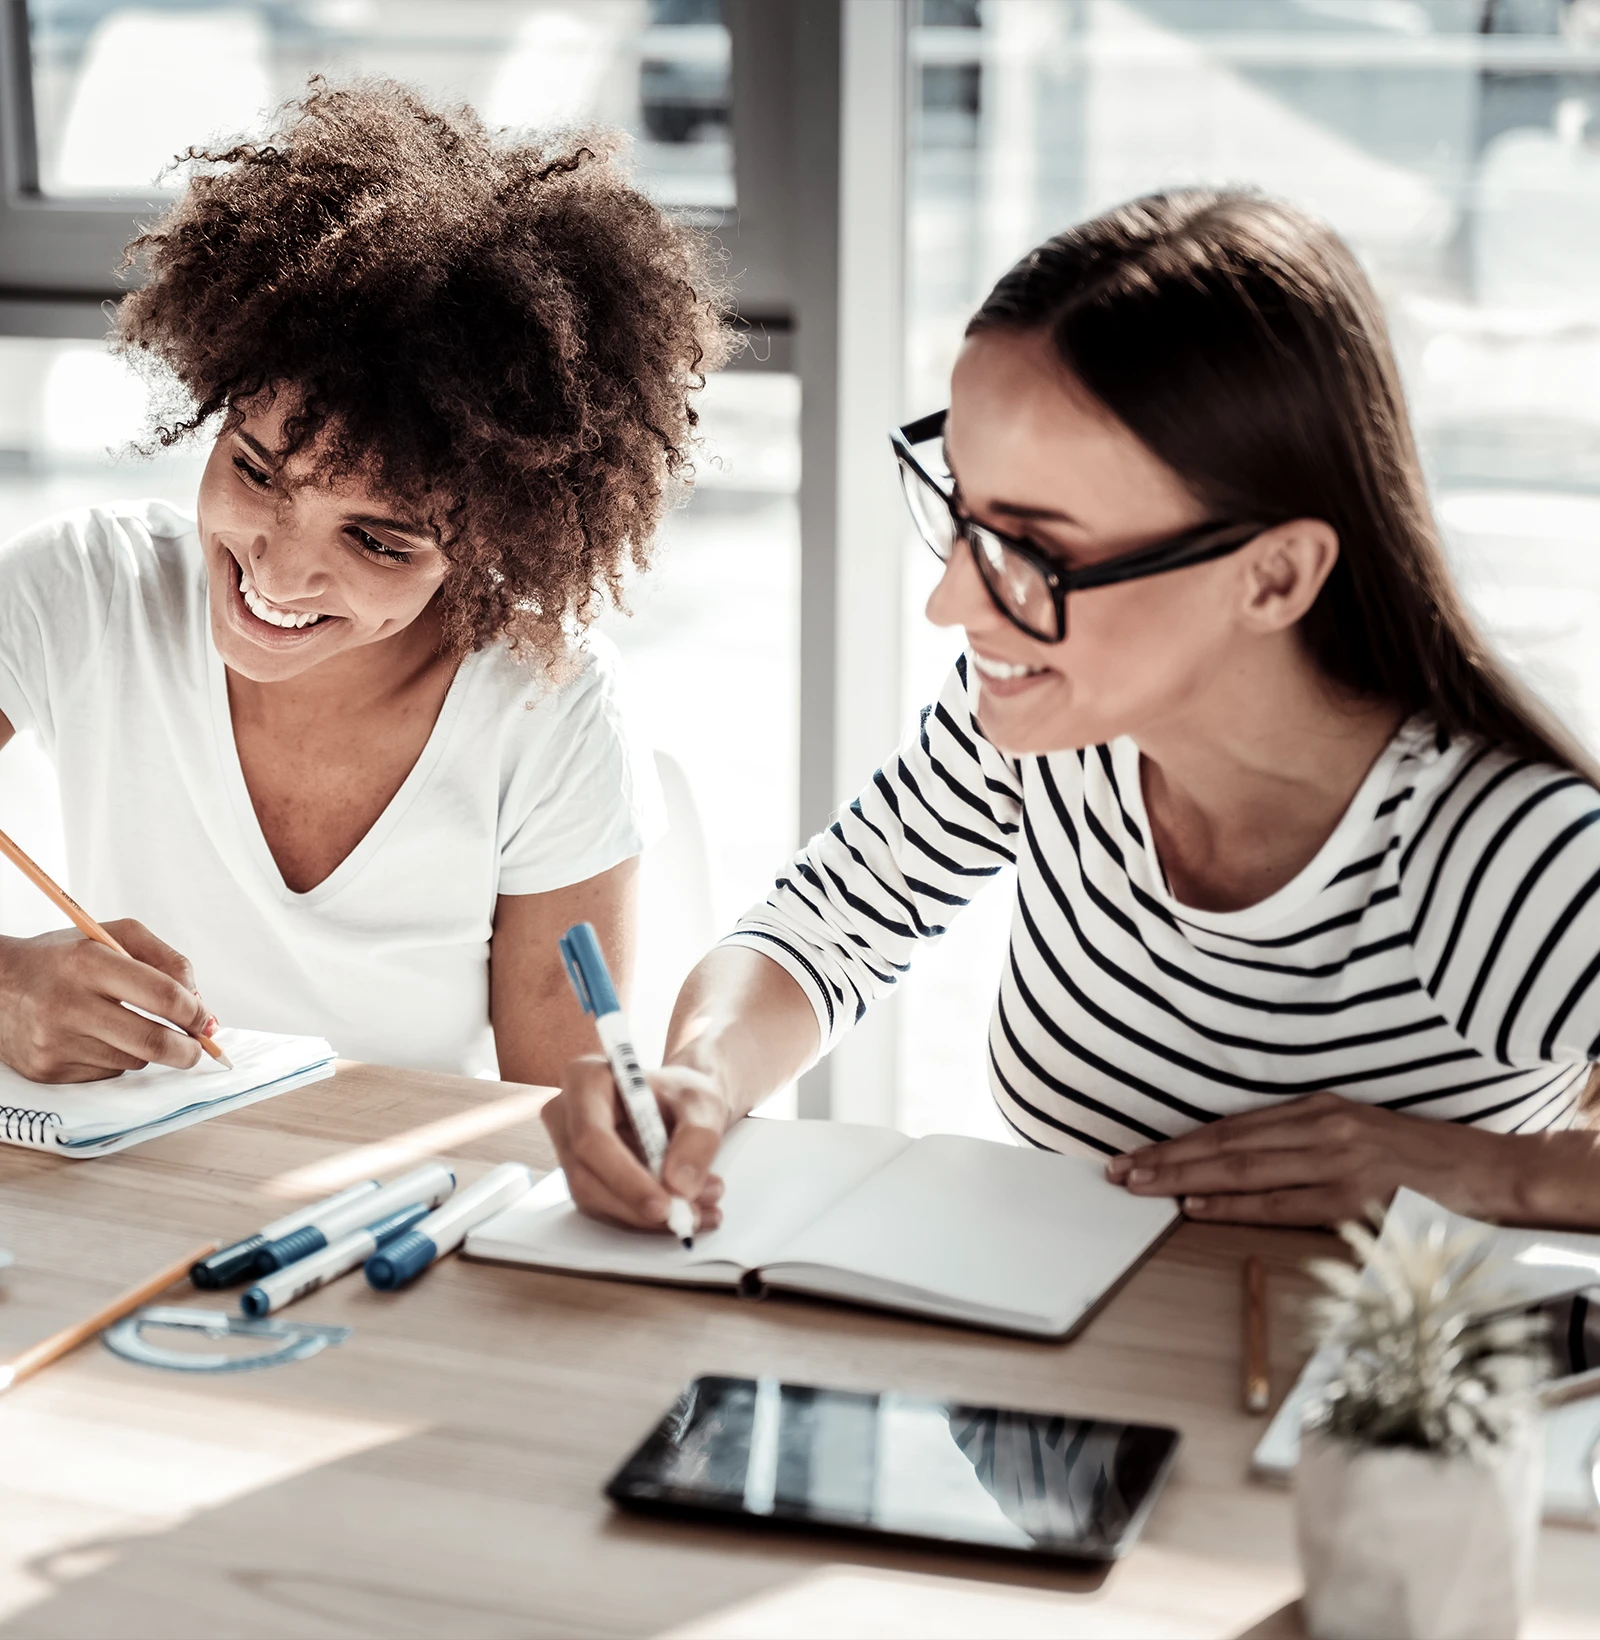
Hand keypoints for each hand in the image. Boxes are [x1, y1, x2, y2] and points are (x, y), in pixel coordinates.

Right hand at [0, 921, 213, 1081]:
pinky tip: (95, 1037)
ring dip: (147, 1048)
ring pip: (133, 1059)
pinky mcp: (47, 1070)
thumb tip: (198, 1001)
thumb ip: (165, 959)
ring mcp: (54, 1042)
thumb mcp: (113, 936)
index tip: (205, 1020)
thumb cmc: (63, 958)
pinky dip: (116, 1058)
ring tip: (125, 1024)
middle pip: (152, 1041)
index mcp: (88, 962)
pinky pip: (107, 1072)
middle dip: (188, 1049)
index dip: (195, 1012)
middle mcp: (67, 1004)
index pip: (163, 995)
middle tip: (198, 1047)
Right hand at [542, 1055, 730, 1234]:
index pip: (590, 1136)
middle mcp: (567, 1115)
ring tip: (700, 1210)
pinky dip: (646, 1219)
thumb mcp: (703, 1104)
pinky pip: (607, 1209)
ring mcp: (570, 1150)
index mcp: (585, 1080)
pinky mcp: (584, 1177)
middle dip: (639, 1205)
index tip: (663, 1204)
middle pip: (587, 1176)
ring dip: (647, 1217)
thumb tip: (678, 1187)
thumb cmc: (685, 1093)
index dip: (624, 1177)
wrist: (683, 1103)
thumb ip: (697, 1140)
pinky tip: (685, 1213)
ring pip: (596, 1200)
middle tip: (689, 1216)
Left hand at [1104, 1093, 1519, 1226]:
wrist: (1488, 1173)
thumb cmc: (1419, 1160)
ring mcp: (1336, 1161)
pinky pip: (1280, 1202)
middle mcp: (1320, 1127)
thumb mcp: (1354, 1132)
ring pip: (1242, 1169)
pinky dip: (1233, 1205)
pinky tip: (1195, 1207)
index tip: (1137, 1152)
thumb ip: (1301, 1141)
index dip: (1180, 1141)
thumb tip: (1237, 1163)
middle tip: (1118, 1169)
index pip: (1231, 1127)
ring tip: (1141, 1185)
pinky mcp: (1354, 1196)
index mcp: (1316, 1109)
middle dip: (1166, 1157)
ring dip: (1185, 1179)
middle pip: (1226, 1144)